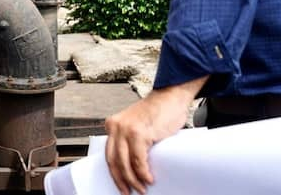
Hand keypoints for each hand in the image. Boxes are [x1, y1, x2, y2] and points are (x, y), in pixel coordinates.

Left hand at [104, 77, 206, 193]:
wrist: (171, 96)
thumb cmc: (158, 112)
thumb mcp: (136, 125)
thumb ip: (130, 140)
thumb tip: (131, 166)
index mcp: (113, 125)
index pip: (109, 155)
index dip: (115, 173)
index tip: (120, 185)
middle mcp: (116, 126)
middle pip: (114, 161)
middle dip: (121, 180)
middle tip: (128, 192)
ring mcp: (127, 129)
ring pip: (125, 163)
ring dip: (133, 179)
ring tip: (142, 188)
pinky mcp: (139, 133)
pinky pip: (138, 159)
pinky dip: (143, 172)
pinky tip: (148, 178)